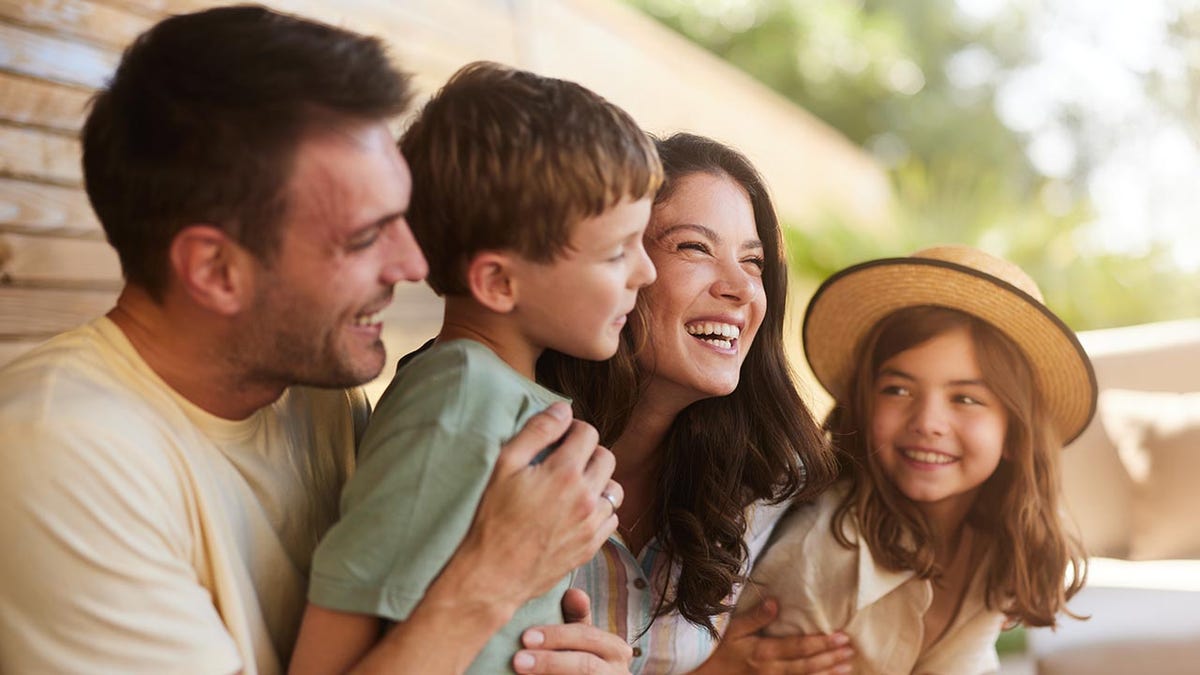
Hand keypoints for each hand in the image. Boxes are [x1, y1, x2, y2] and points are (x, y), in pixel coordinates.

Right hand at [456, 403, 620, 608]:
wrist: (493, 574)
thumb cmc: (493, 518)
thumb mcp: (505, 465)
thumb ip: (538, 432)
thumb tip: (563, 409)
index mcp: (565, 472)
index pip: (588, 433)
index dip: (573, 429)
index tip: (559, 438)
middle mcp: (586, 497)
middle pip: (607, 458)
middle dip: (588, 452)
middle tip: (565, 459)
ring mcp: (592, 524)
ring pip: (614, 489)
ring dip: (598, 481)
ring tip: (573, 486)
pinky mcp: (591, 546)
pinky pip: (611, 519)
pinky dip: (599, 510)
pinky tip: (576, 512)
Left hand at [512, 589, 632, 673]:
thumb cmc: (581, 660)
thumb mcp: (581, 639)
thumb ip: (576, 617)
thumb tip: (573, 592)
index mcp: (615, 649)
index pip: (587, 637)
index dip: (557, 636)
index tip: (526, 637)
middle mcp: (619, 672)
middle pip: (586, 666)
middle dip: (551, 662)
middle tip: (518, 660)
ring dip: (550, 674)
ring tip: (520, 670)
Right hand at [692, 598, 853, 674]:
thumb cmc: (716, 651)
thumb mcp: (731, 630)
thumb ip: (754, 617)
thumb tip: (775, 601)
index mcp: (763, 653)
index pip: (798, 648)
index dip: (821, 643)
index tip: (841, 637)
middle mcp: (770, 670)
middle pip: (807, 666)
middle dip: (831, 658)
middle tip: (851, 650)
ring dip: (828, 674)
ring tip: (848, 666)